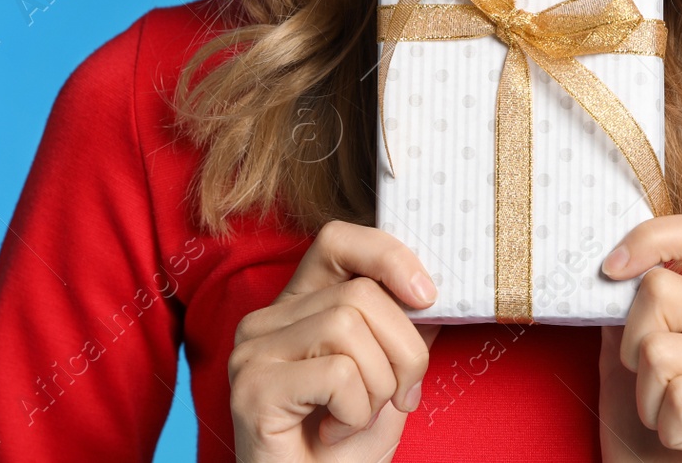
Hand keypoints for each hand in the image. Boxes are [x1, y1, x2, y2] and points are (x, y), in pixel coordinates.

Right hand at [228, 220, 442, 462]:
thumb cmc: (342, 452)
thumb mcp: (386, 383)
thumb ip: (399, 334)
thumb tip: (429, 292)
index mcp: (298, 308)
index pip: (338, 240)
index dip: (388, 255)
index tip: (427, 295)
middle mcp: (266, 321)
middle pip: (361, 294)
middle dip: (405, 350)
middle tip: (401, 397)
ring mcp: (253, 353)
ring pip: (350, 327)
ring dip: (379, 385)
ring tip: (357, 418)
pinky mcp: (253, 389)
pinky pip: (338, 374)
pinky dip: (357, 412)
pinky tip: (333, 433)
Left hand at [596, 214, 681, 461]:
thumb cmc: (646, 441)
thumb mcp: (624, 365)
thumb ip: (625, 312)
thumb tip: (610, 266)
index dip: (654, 237)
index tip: (613, 269)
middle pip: (660, 291)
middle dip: (633, 350)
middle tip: (656, 394)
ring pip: (662, 349)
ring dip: (649, 400)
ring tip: (674, 425)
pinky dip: (670, 428)